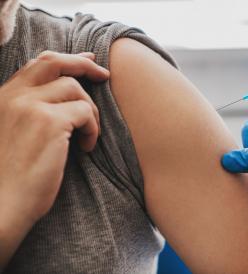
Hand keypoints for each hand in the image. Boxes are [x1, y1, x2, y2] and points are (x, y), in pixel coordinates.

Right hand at [0, 51, 108, 267]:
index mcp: (4, 97)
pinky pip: (85, 112)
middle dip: (84, 64)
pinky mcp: (49, 123)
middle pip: (55, 62)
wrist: (3, 205)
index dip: (66, 59)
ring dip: (90, 111)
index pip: (38, 64)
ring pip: (74, 89)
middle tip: (104, 75)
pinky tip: (86, 147)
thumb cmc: (12, 177)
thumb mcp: (14, 133)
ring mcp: (30, 107)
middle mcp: (14, 96)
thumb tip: (65, 97)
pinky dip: (93, 128)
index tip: (87, 61)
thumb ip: (31, 112)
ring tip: (88, 135)